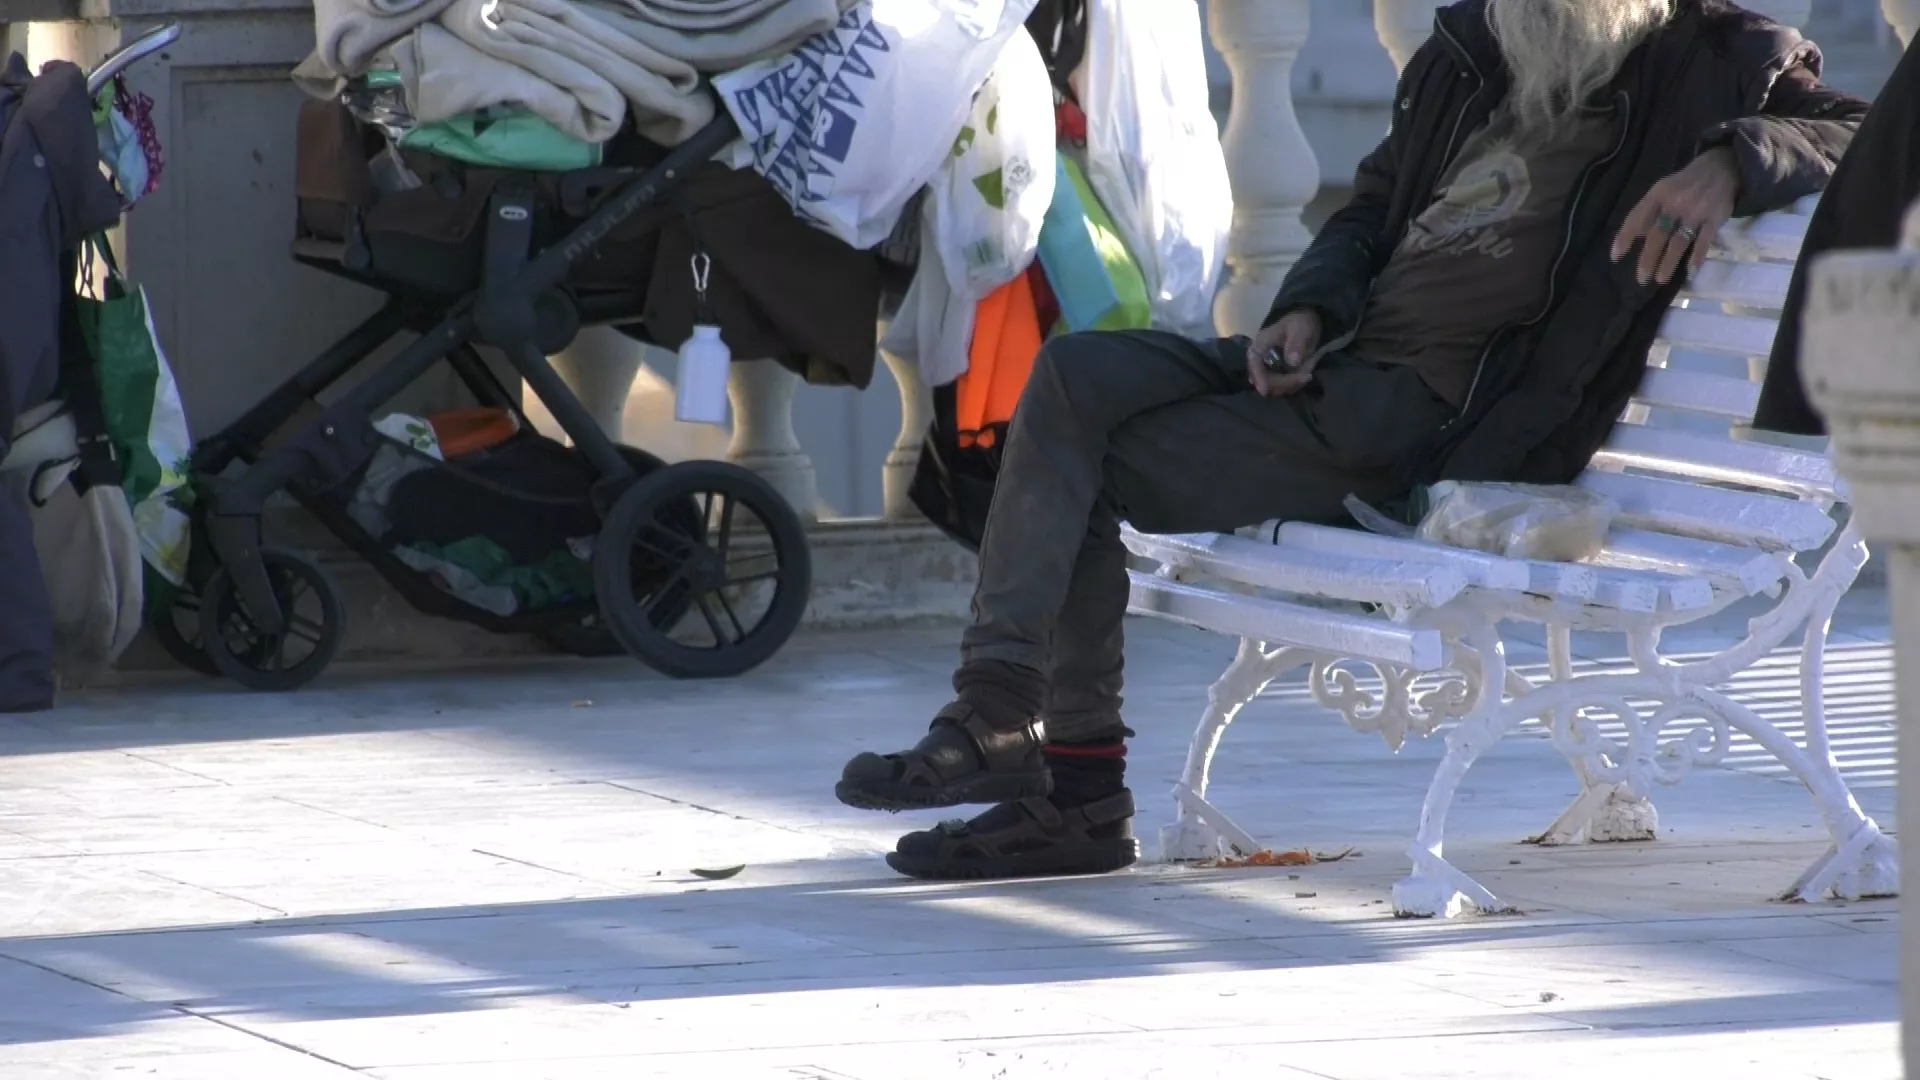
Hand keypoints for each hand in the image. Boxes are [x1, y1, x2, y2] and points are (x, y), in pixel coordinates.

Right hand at [1247, 309, 1322, 396]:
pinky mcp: (1280, 376)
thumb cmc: (1300, 322)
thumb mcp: (1299, 328)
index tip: (1264, 391)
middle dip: (1284, 382)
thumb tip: (1292, 362)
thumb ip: (1296, 343)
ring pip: (1275, 387)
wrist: (1308, 323)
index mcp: (1260, 346)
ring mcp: (1271, 370)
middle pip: (1265, 380)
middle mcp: (1262, 360)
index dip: (1258, 377)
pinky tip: (1305, 375)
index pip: (1253, 364)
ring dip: (1291, 385)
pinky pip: (1285, 387)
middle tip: (1305, 376)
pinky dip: (1295, 385)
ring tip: (1307, 373)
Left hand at [1611, 146, 1740, 285]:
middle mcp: (1675, 203)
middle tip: (1641, 279)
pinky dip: (1697, 256)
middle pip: (1657, 235)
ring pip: (1679, 241)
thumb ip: (1648, 211)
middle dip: (1647, 259)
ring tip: (1659, 279)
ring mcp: (1696, 211)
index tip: (1615, 258)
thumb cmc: (1685, 184)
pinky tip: (1690, 270)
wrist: (1721, 167)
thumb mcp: (1662, 189)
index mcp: (1658, 195)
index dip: (1624, 238)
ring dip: (1668, 262)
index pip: (1636, 218)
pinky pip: (1704, 240)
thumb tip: (1636, 236)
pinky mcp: (1714, 218)